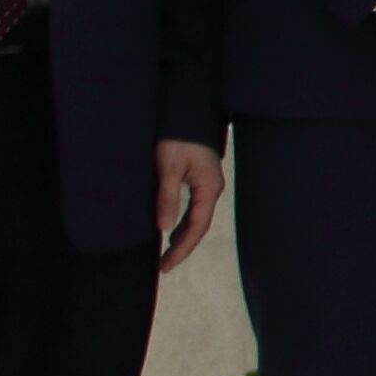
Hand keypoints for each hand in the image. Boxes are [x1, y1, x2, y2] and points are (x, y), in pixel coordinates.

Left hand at [152, 141, 225, 270]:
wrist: (189, 109)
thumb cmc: (179, 136)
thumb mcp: (169, 167)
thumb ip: (168, 197)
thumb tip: (164, 228)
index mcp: (209, 188)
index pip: (197, 228)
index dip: (181, 249)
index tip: (165, 265)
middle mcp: (211, 189)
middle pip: (199, 226)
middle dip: (183, 248)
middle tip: (164, 266)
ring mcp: (207, 183)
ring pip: (196, 218)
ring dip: (182, 236)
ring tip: (166, 253)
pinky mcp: (199, 177)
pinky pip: (193, 207)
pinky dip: (182, 222)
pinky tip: (171, 228)